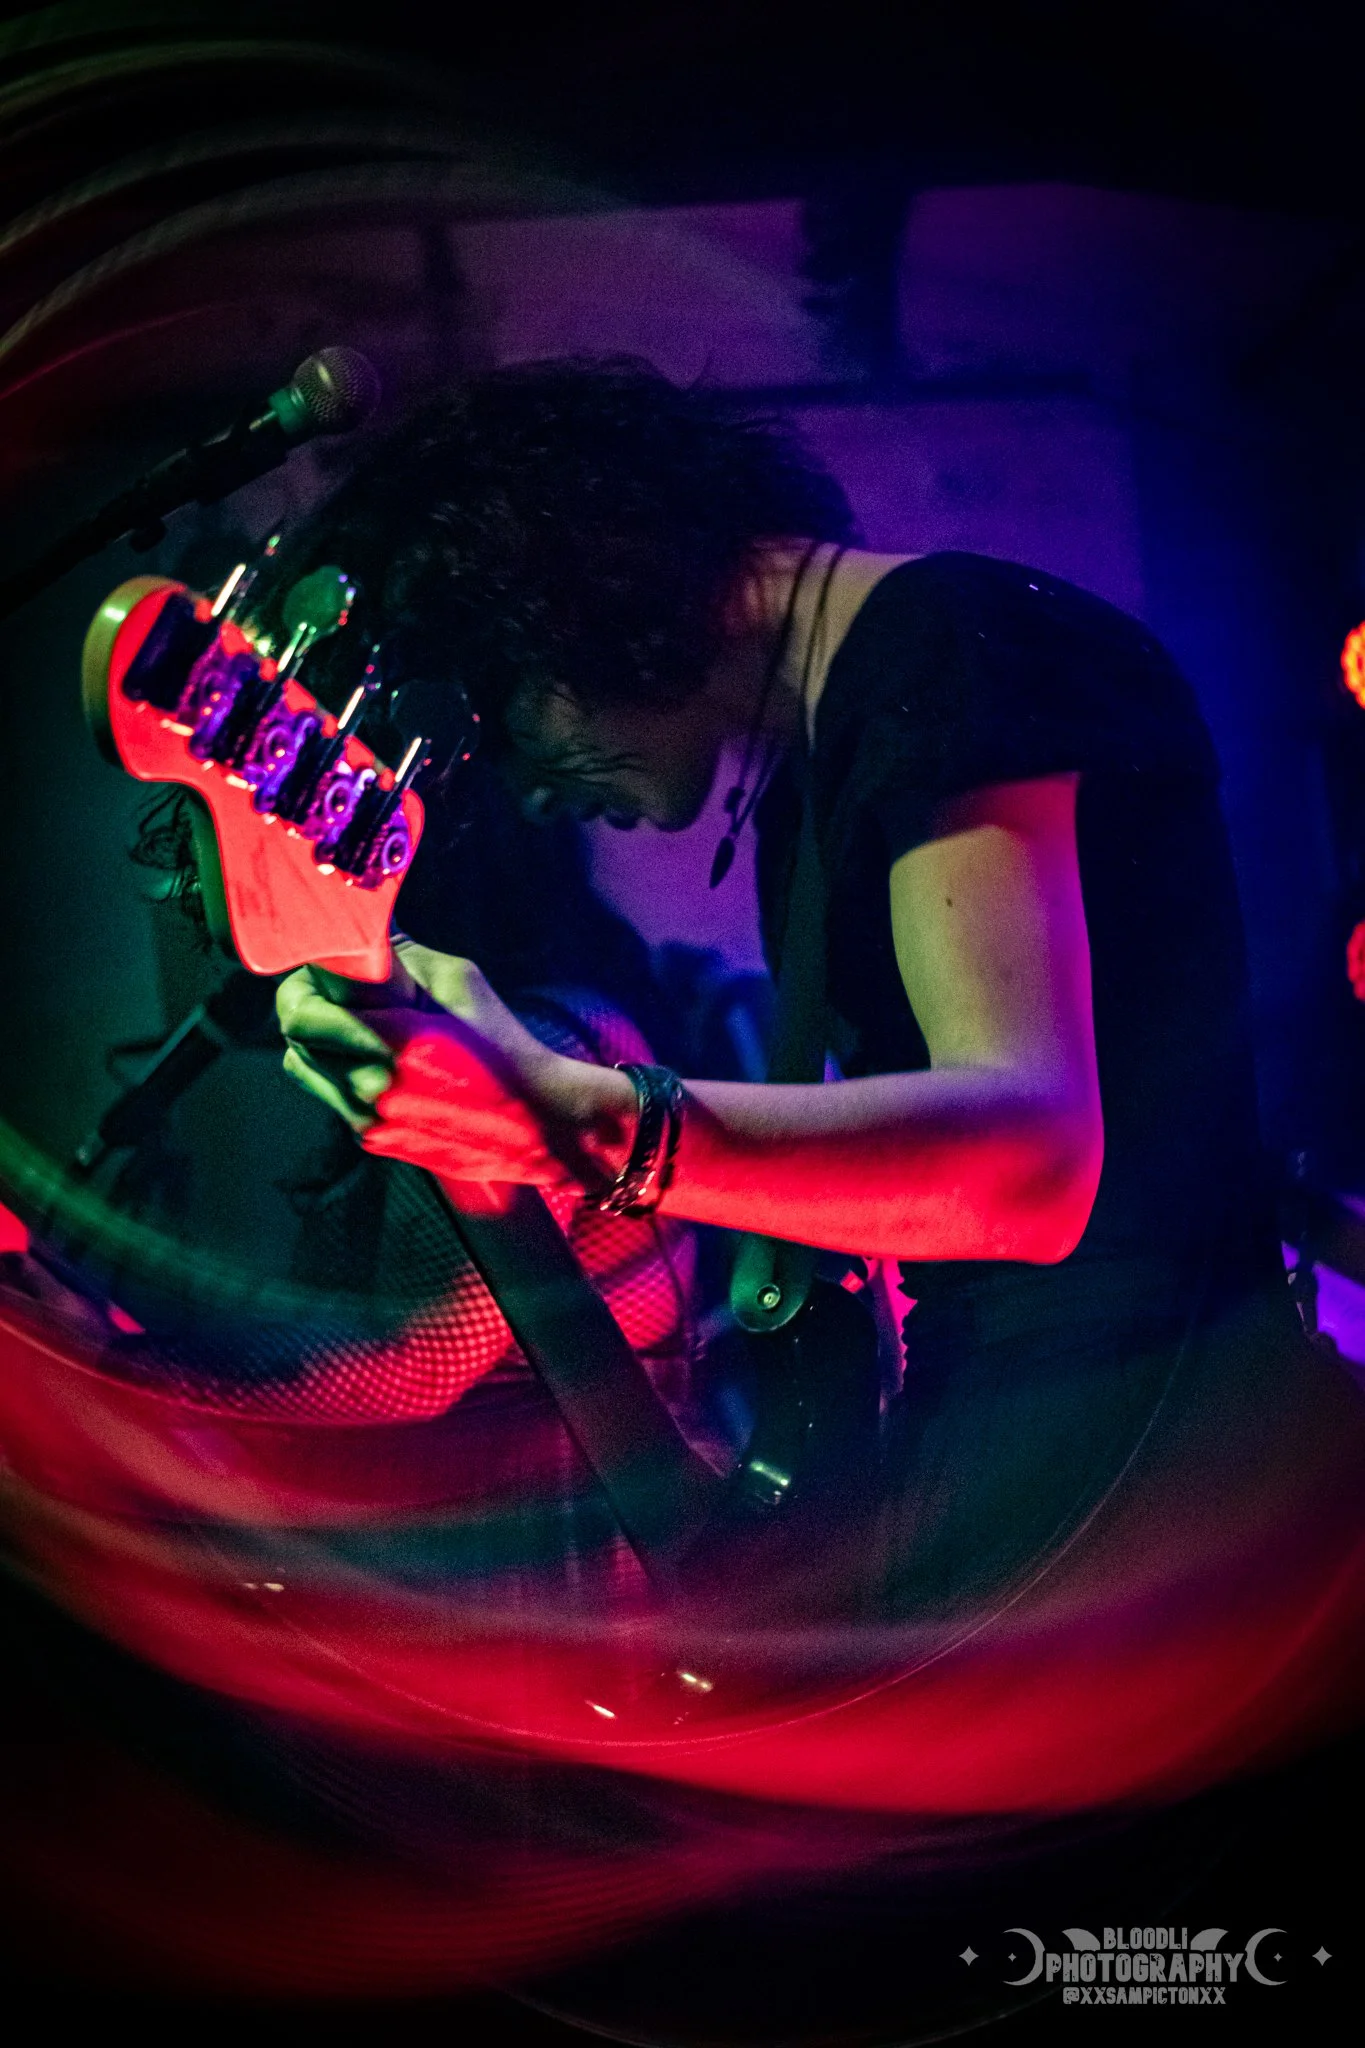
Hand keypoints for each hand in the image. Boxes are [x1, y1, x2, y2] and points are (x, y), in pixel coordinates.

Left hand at [276, 942, 633, 1190]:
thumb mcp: (457, 982)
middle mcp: (370, 1088)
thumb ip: (397, 957)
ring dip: (327, 1045)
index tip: (326, 970)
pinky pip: (332, 1094)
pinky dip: (346, 1074)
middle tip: (351, 996)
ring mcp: (368, 1120)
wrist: (537, 1121)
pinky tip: (388, 1065)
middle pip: (297, 1038)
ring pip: (306, 1067)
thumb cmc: (502, 1044)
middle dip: (317, 1011)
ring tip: (375, 1032)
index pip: (299, 1012)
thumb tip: (354, 930)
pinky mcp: (372, 1140)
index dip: (307, 984)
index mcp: (391, 1043)